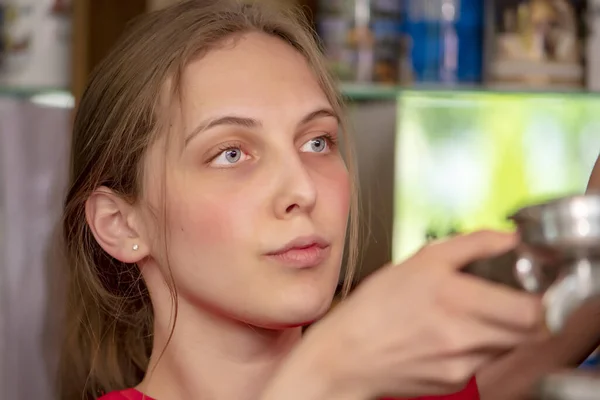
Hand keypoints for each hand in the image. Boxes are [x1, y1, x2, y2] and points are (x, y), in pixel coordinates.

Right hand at [305, 230, 544, 398]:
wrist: (347, 354)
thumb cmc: (375, 306)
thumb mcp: (419, 260)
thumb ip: (471, 244)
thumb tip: (508, 237)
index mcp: (454, 297)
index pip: (531, 311)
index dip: (539, 299)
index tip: (531, 289)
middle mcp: (462, 334)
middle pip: (529, 331)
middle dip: (524, 314)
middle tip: (507, 300)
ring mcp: (460, 363)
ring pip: (506, 346)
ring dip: (499, 330)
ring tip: (468, 317)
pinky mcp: (454, 382)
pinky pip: (483, 363)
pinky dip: (476, 347)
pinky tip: (447, 336)